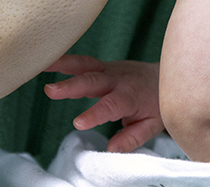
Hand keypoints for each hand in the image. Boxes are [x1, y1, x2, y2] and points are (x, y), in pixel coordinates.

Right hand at [45, 55, 163, 152]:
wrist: (166, 75)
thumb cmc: (157, 102)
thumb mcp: (152, 124)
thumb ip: (131, 137)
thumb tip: (111, 149)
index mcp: (130, 96)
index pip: (111, 105)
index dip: (95, 114)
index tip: (78, 123)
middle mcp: (118, 80)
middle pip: (93, 81)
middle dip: (72, 85)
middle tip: (51, 91)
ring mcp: (110, 70)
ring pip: (86, 65)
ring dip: (64, 65)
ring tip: (43, 66)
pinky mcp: (103, 65)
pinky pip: (83, 62)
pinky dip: (65, 61)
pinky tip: (46, 61)